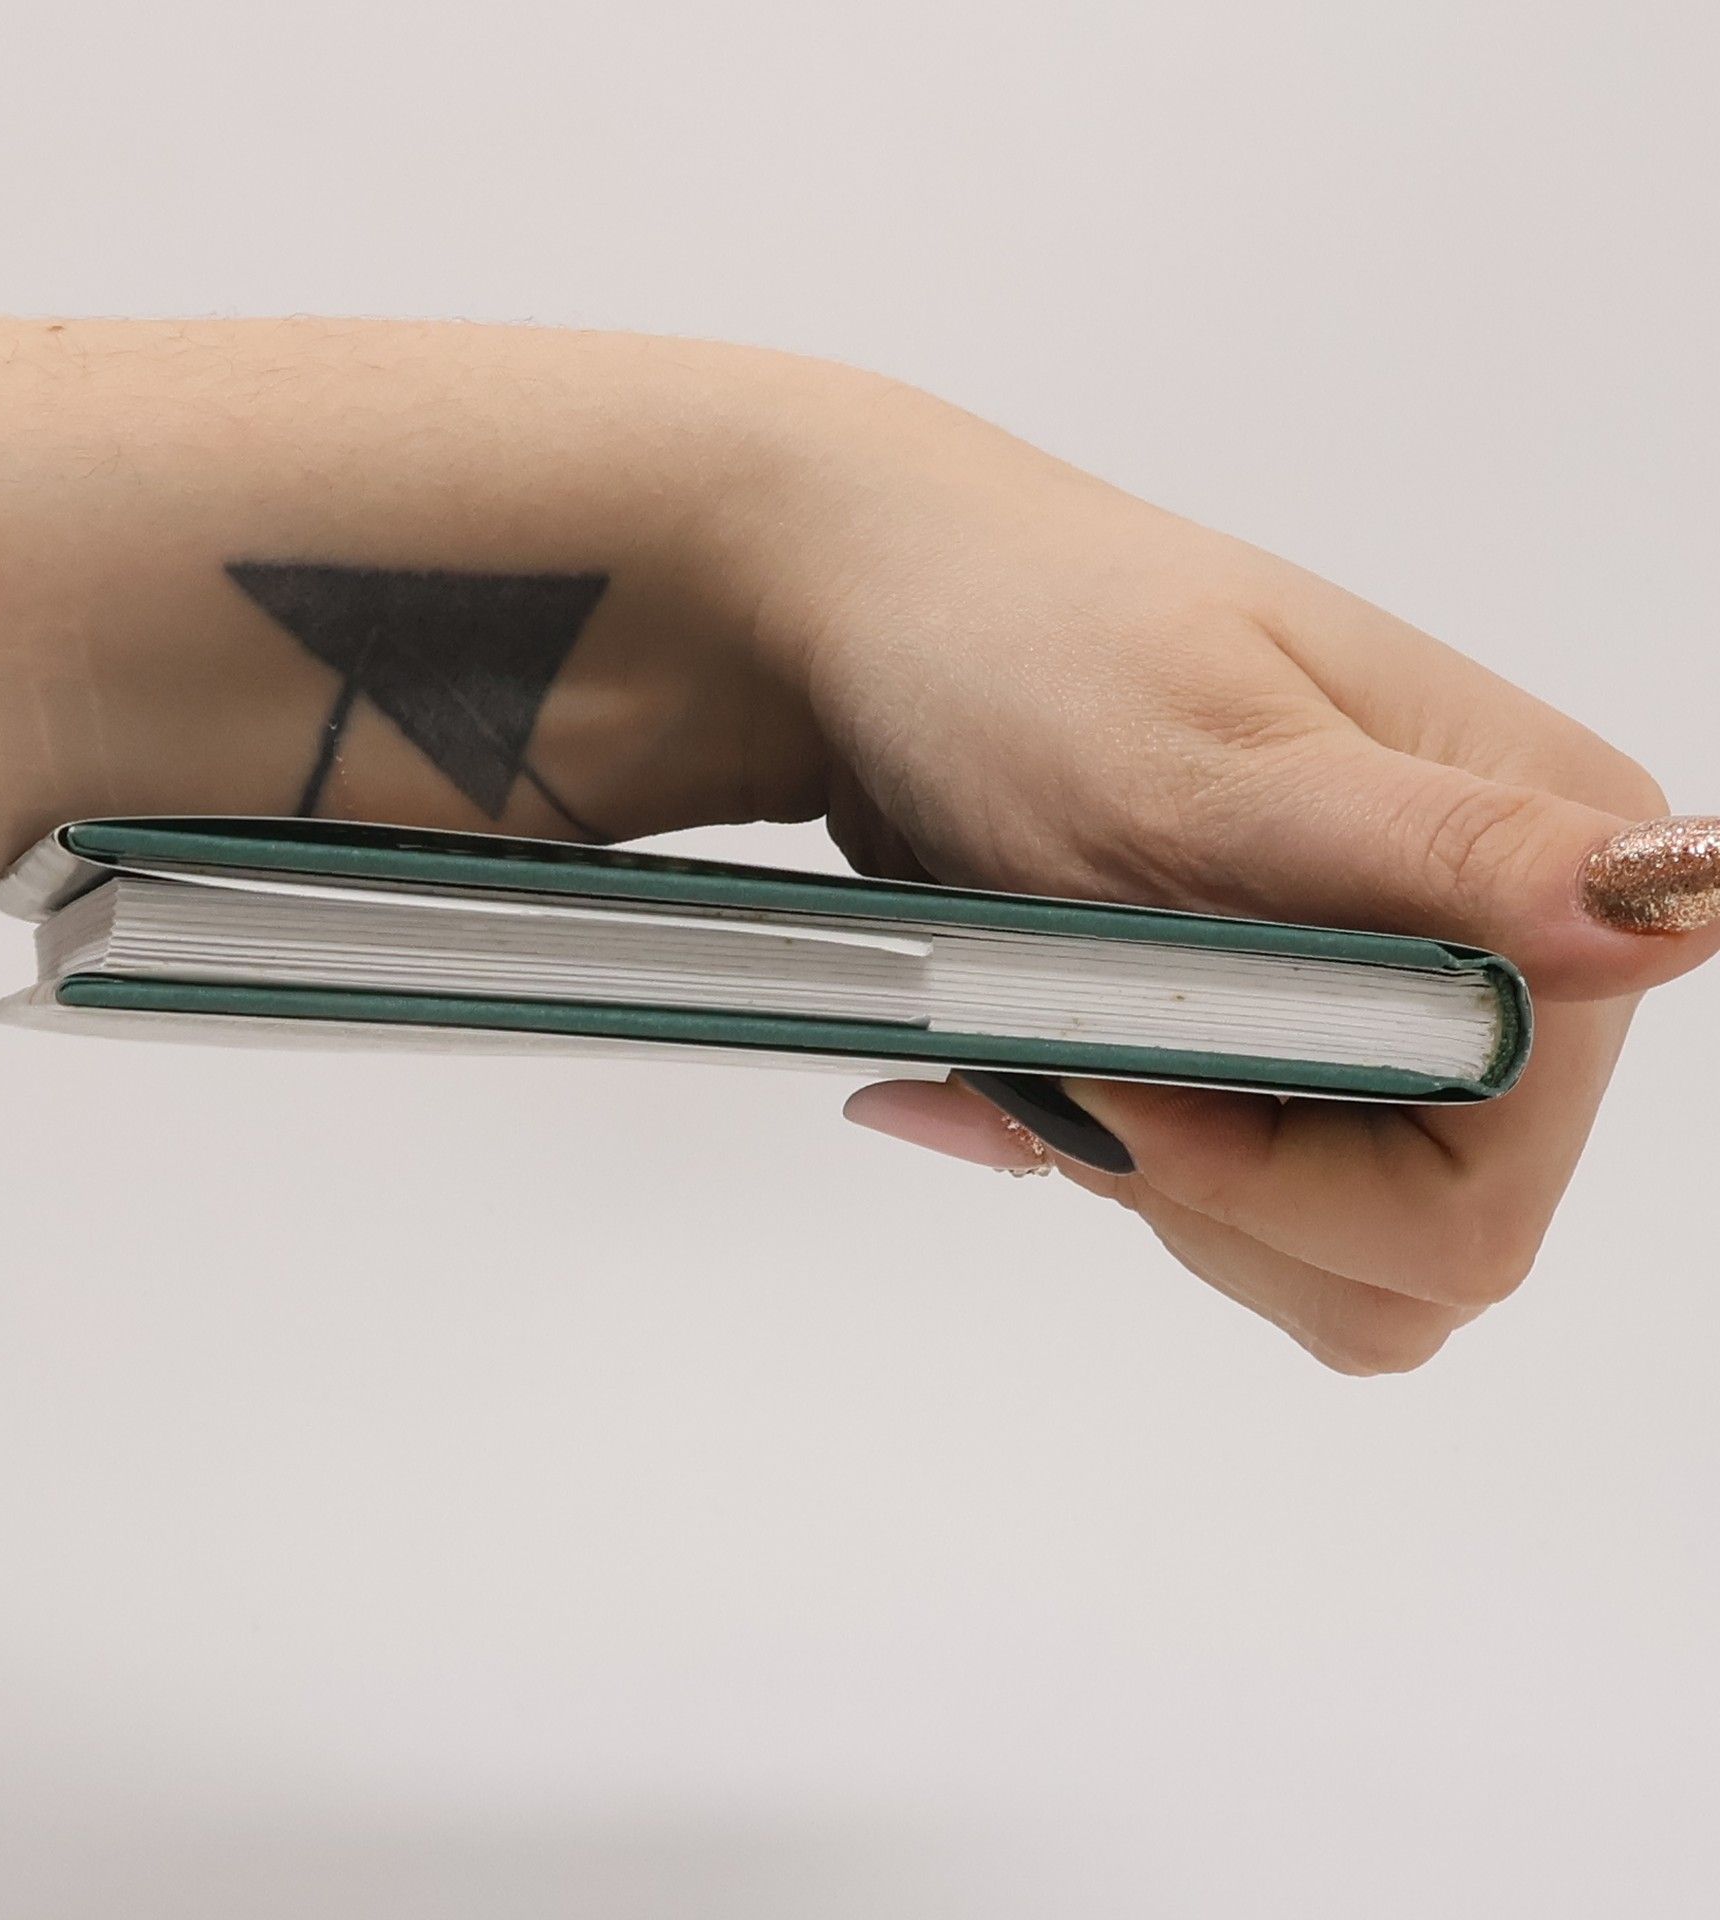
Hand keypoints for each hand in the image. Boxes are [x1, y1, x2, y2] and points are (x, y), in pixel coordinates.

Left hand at [716, 371, 1719, 1371]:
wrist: (899, 628)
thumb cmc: (1033, 653)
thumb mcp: (1215, 761)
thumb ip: (1443, 856)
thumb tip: (1679, 901)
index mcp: (1545, 872)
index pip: (1479, 1200)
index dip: (1280, 1181)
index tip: (1125, 1069)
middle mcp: (1504, 956)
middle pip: (1407, 1253)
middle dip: (1213, 1191)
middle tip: (1070, 1051)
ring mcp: (1397, 1008)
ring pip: (1315, 1250)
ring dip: (1156, 1176)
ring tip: (1046, 1032)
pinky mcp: (1297, 1040)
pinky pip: (1240, 1204)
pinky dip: (1124, 1158)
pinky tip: (1033, 1065)